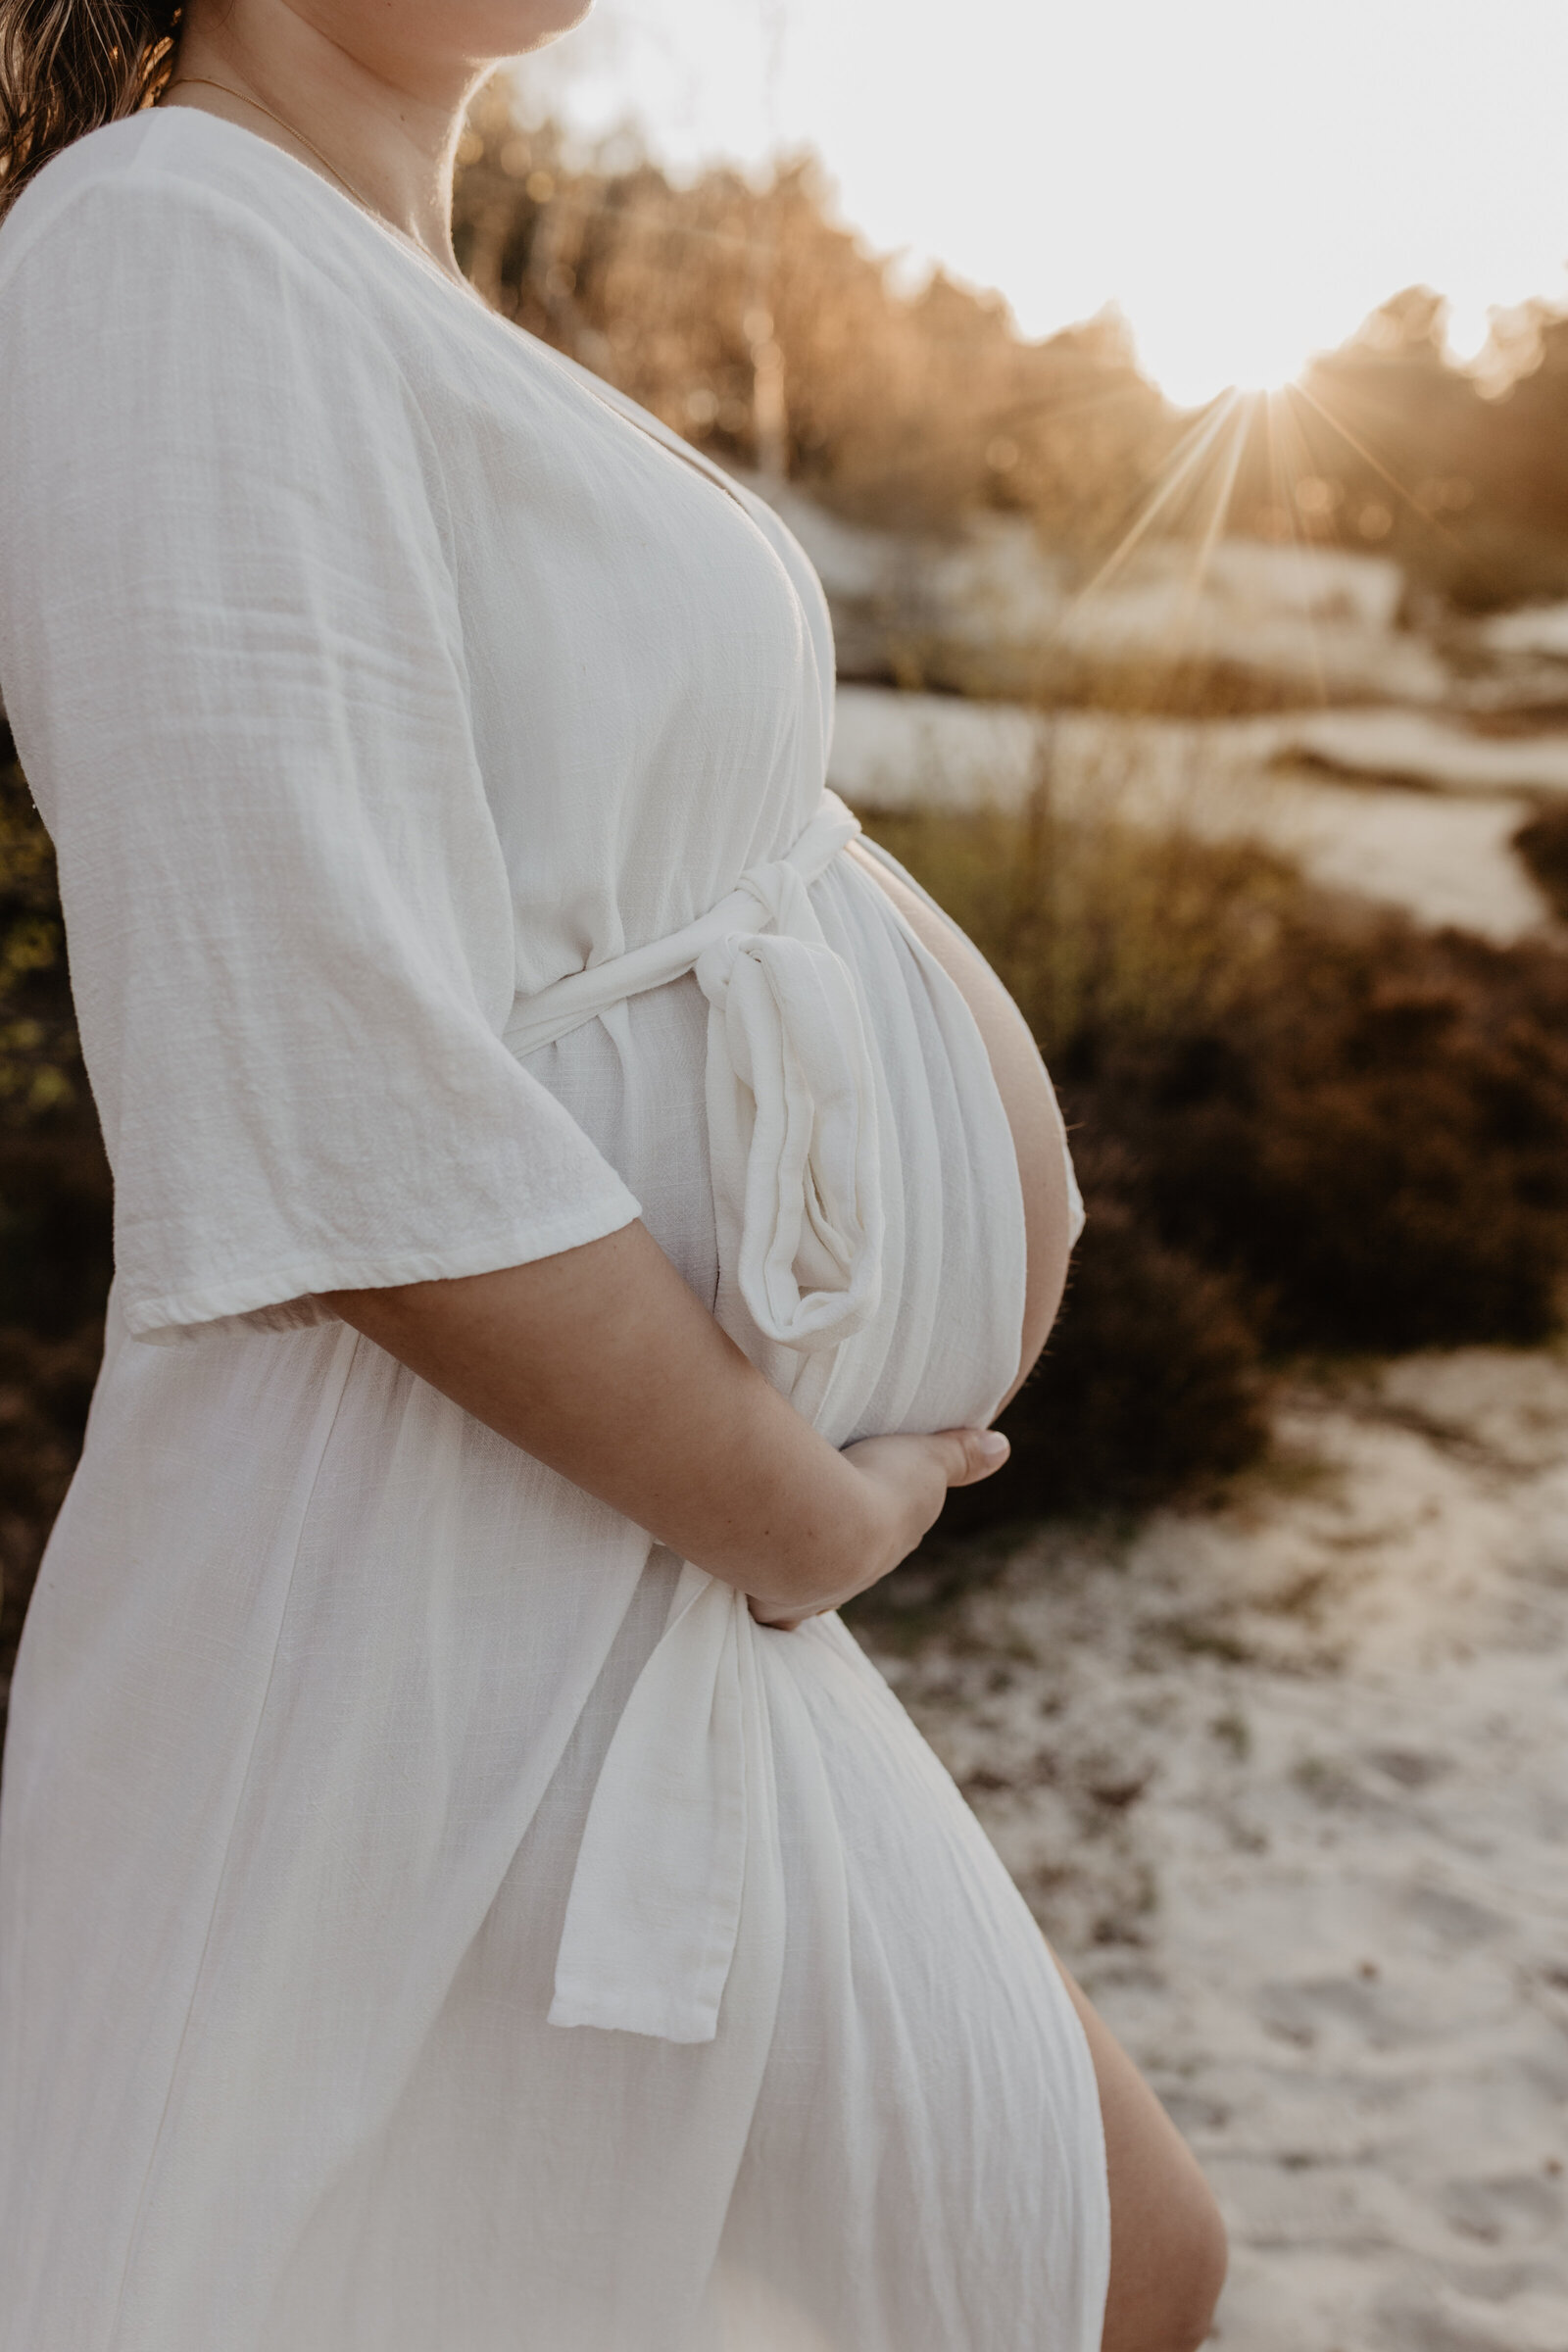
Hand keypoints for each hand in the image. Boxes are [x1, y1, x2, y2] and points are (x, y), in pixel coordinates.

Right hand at [749, 1425, 1009, 1628]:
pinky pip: (768, 1611)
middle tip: (816, 1523)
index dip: (879, 1519)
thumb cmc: (872, 1487)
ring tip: (778, 1550)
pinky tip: (750, 1595)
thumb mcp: (927, 1459)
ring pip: (809, 1592)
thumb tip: (1003, 1447)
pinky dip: (761, 1602)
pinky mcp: (775, 1609)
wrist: (817, 1528)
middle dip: (837, 1548)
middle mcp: (858, 1578)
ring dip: (797, 1574)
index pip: (889, 1536)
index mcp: (891, 1544)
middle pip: (850, 1567)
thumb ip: (960, 1454)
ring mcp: (816, 1598)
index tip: (865, 1504)